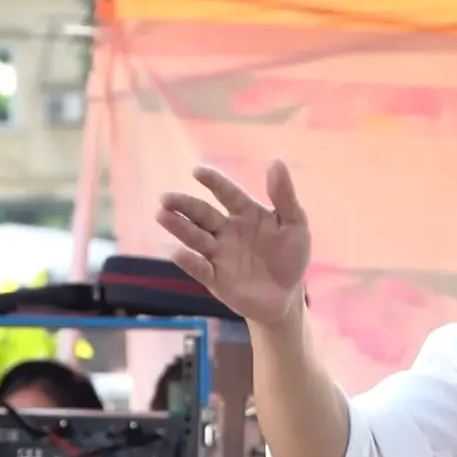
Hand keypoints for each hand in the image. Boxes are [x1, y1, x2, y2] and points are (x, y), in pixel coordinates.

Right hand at [155, 161, 311, 324]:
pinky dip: (189, 262)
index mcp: (245, 213)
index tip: (198, 171)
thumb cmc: (290, 256)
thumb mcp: (295, 224)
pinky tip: (177, 253)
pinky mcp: (216, 279)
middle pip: (202, 214)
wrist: (287, 296)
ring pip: (195, 238)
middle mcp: (226, 230)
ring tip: (161, 215)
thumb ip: (284, 196)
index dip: (213, 182)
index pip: (227, 193)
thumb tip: (276, 161)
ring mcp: (219, 254)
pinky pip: (200, 269)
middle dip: (184, 205)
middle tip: (166, 198)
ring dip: (179, 227)